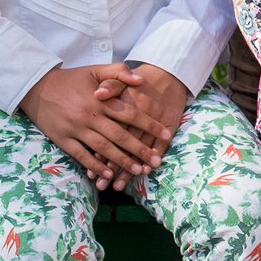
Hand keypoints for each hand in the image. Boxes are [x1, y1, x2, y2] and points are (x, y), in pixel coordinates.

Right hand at [21, 65, 172, 189]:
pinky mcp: (63, 139)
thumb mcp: (95, 69)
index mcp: (101, 99)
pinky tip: (108, 175)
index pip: (131, 114)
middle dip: (140, 150)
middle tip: (156, 161)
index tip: (166, 135)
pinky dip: (95, 166)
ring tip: (138, 171)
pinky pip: (81, 156)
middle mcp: (90, 115)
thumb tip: (142, 80)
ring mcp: (76, 129)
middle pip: (120, 135)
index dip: (150, 125)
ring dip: (121, 161)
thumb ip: (119, 73)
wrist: (38, 87)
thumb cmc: (72, 78)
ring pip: (103, 148)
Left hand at [94, 65, 191, 188]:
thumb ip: (110, 84)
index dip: (101, 150)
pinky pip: (161, 144)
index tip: (92, 168)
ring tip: (118, 186)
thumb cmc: (139, 81)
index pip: (112, 130)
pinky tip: (144, 172)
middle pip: (125, 143)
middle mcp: (142, 113)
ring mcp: (156, 120)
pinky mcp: (169, 124)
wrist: (169, 74)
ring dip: (130, 168)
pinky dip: (152, 158)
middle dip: (112, 166)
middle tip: (101, 185)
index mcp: (127, 102)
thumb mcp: (122, 77)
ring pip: (141, 147)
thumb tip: (98, 94)